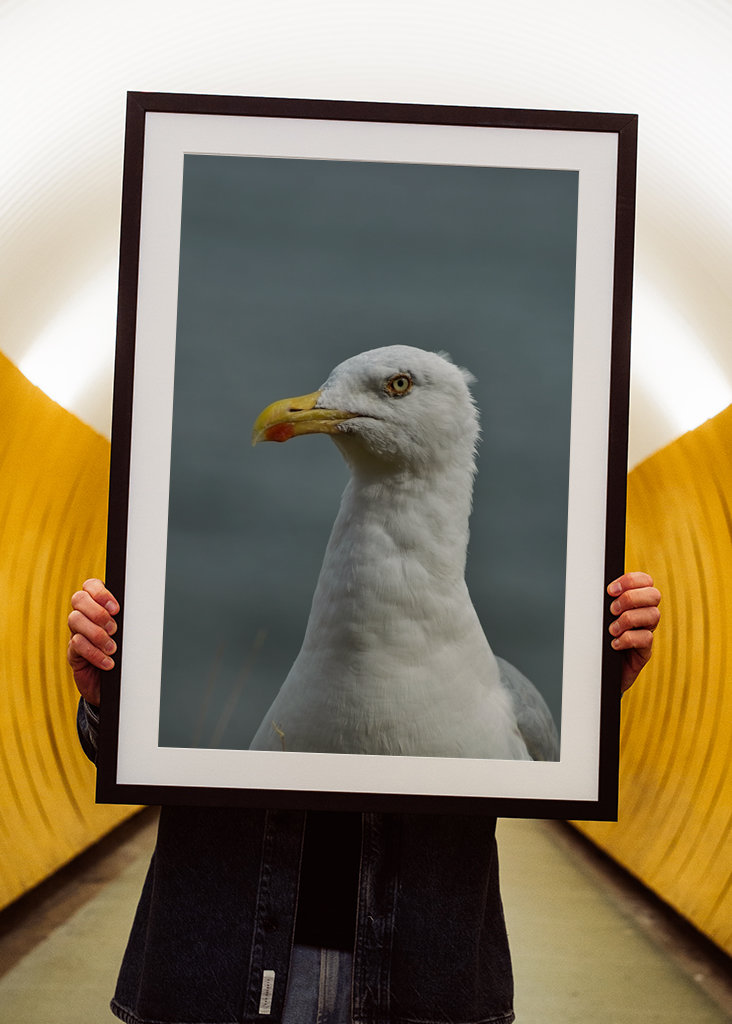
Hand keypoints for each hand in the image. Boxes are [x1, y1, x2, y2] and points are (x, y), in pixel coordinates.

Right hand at [67, 579, 119, 704]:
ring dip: (97, 634)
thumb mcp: (128, 634)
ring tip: (112, 648)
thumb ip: (129, 620)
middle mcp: (84, 616)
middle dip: (98, 612)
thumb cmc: (125, 654)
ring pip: (75, 620)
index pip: (91, 585)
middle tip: (114, 628)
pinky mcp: (73, 652)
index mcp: (98, 605)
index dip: (100, 593)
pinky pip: (77, 644)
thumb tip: (141, 610)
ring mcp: (76, 632)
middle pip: (79, 599)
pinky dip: (94, 653)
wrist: (114, 684)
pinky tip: (108, 662)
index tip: (116, 608)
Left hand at [607, 571, 660, 692]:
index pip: (645, 581)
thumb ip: (603, 602)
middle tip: (612, 610)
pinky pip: (646, 638)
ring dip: (628, 619)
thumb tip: (591, 587)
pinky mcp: (645, 651)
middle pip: (654, 595)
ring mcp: (646, 632)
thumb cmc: (597, 640)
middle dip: (630, 598)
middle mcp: (644, 615)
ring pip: (653, 615)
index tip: (610, 590)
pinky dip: (628, 639)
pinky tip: (614, 644)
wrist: (598, 671)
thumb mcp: (599, 617)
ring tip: (612, 630)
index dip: (631, 580)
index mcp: (635, 602)